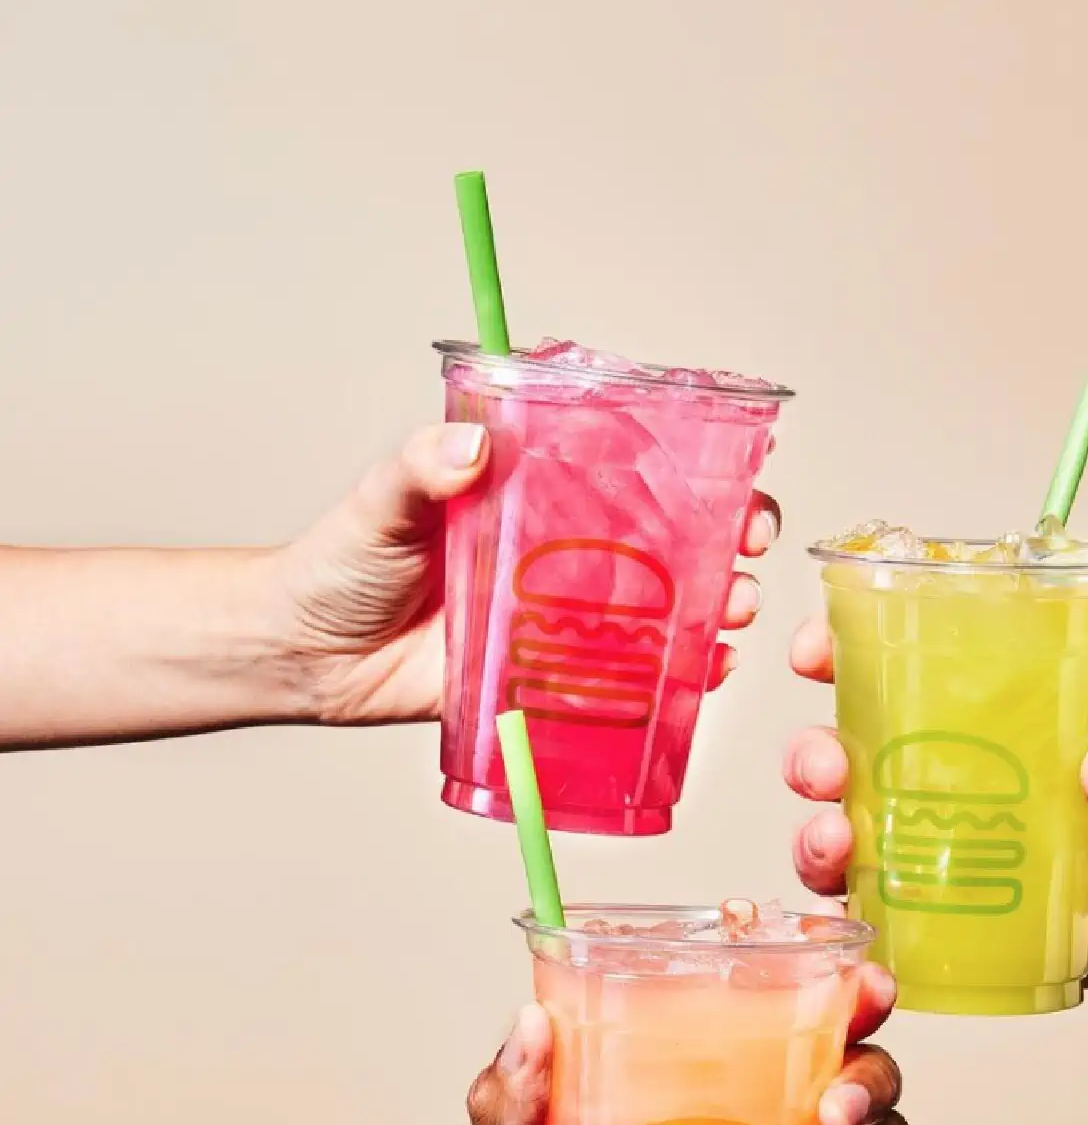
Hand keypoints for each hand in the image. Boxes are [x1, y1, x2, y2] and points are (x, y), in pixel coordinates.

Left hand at [273, 424, 781, 725]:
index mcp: (533, 489)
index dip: (690, 463)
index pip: (627, 463)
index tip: (729, 468)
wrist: (304, 656)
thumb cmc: (339, 563)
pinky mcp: (550, 677)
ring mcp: (562, 615)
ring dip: (715, 607)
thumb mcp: (382, 501)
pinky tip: (707, 672)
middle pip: (667, 535)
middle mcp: (562, 548)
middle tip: (746, 546)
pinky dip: (674, 677)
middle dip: (725, 539)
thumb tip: (470, 445)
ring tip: (735, 611)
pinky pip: (625, 679)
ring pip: (661, 606)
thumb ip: (421, 468)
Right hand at [784, 614, 1087, 987]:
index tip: (814, 650)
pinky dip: (857, 932)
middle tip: (828, 768)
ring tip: (838, 845)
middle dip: (810, 759)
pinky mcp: (956, 927)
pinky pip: (887, 930)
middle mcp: (942, 784)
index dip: (833, 655)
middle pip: (840, 763)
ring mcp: (943, 858)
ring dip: (817, 844)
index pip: (886, 673)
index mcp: (980, 718)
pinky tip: (859, 932)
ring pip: (845, 847)